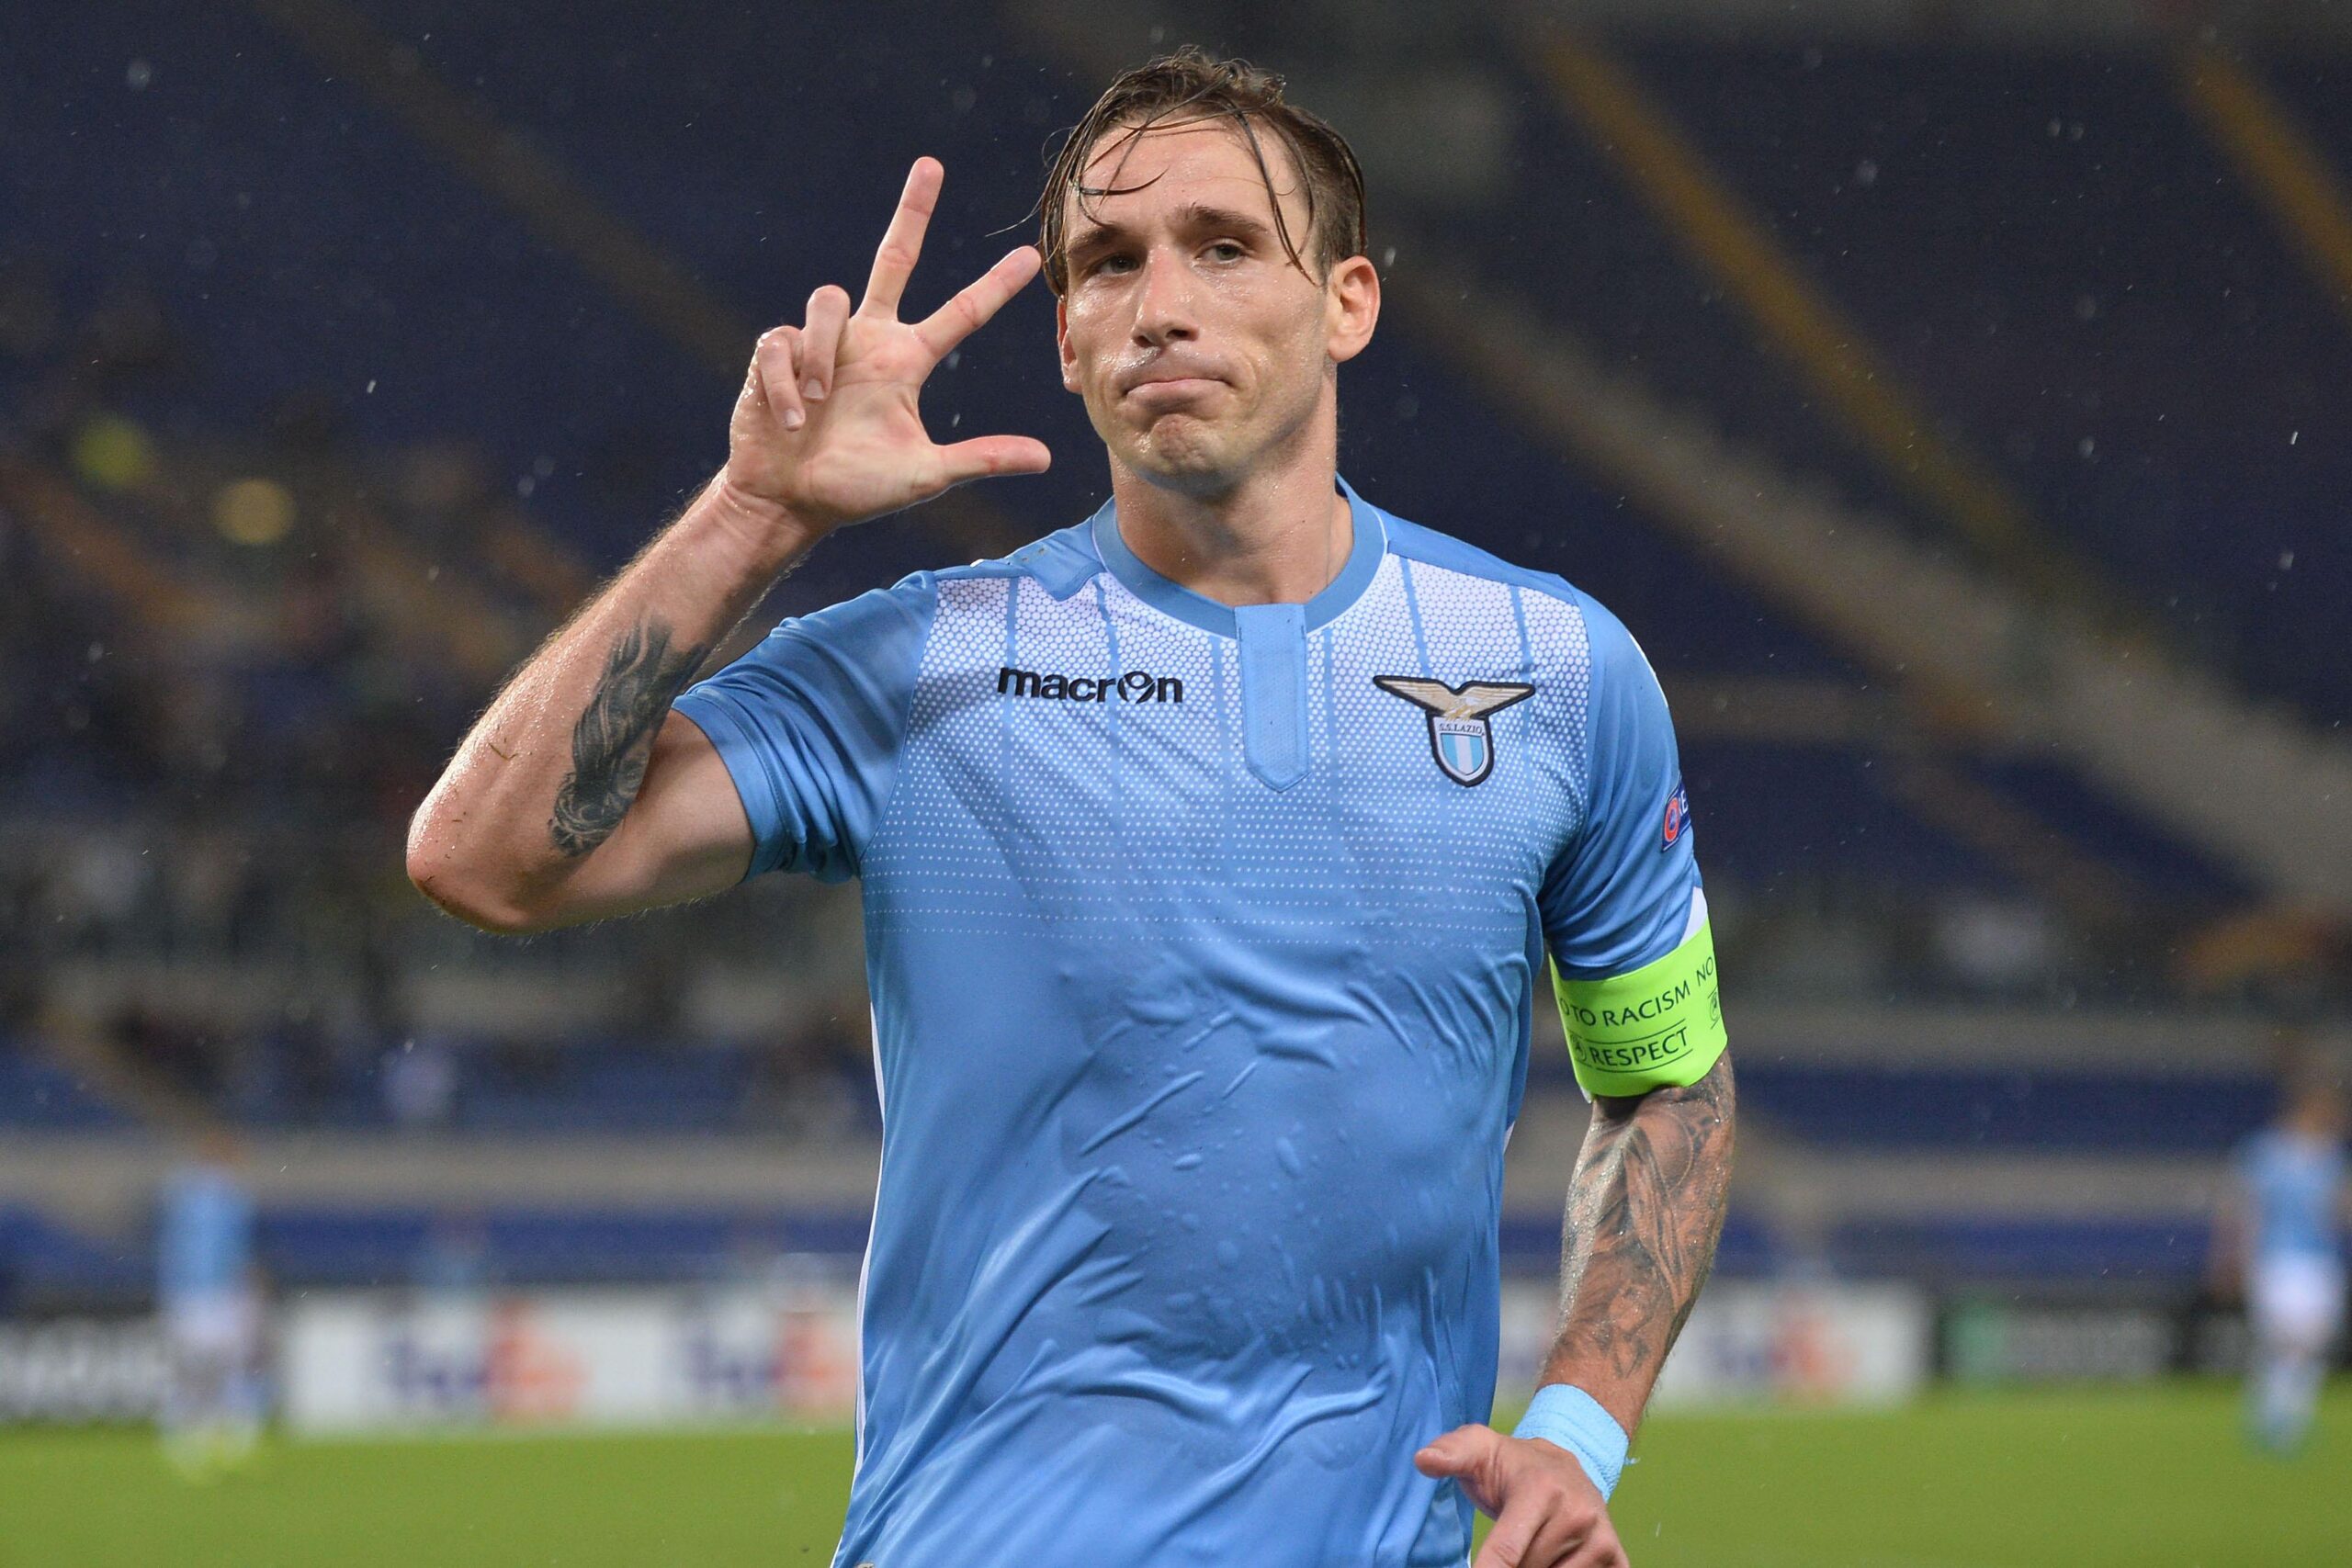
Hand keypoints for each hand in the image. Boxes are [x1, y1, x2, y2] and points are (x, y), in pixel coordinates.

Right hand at [723, 157, 1050, 534]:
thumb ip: (980, 459)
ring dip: (820, 358)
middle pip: (893, 258)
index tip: (1030, 258)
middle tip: (932, 166)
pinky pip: (782, 343)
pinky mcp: (776, 348)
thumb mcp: (925, 474)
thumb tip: (1045, 458)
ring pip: (826, 299)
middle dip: (912, 211)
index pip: (960, 314)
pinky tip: (790, 418)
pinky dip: (787, 384)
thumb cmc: (854, 489)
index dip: (993, 285)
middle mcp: (869, 339)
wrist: (785, 500)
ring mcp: (822, 340)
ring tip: (816, 407)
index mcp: (906, 361)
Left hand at [1416, 1424, 1627, 1567]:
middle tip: (1510, 1544)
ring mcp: (1601, 1537)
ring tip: (1531, 1546)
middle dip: (1510, 1567)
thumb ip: (1450, 1453)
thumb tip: (1423, 1459)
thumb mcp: (1478, 1449)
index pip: (1507, 1552)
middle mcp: (1577, 1514)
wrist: (1564, 1466)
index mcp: (1540, 1490)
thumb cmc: (1510, 1466)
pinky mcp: (1616, 1556)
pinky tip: (1555, 1559)